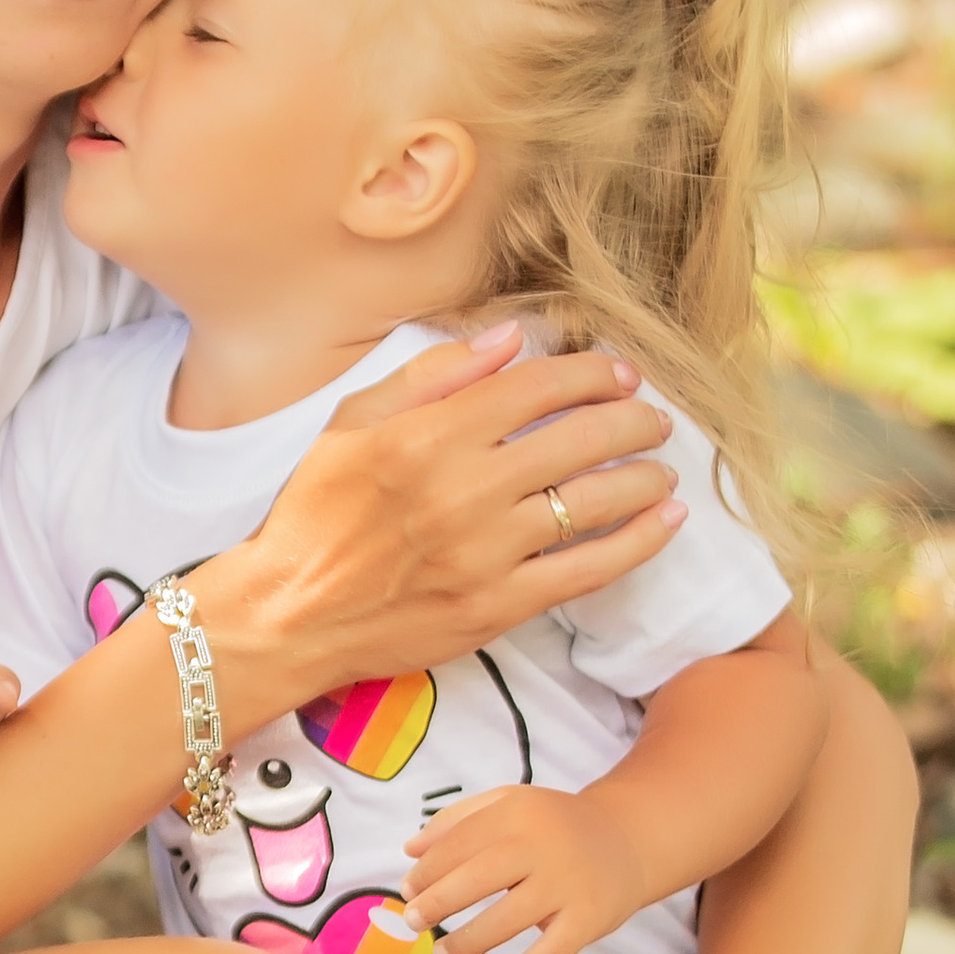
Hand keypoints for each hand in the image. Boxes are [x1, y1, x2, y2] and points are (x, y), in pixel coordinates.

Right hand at [190, 328, 683, 726]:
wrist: (288, 614)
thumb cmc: (315, 513)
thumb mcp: (352, 424)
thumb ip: (434, 374)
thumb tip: (511, 339)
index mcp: (427, 434)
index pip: (537, 386)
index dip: (592, 374)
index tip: (620, 375)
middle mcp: (463, 488)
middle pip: (581, 438)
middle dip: (634, 420)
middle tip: (654, 420)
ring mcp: (485, 552)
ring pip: (594, 501)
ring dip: (645, 478)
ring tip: (662, 469)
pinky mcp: (498, 606)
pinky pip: (588, 570)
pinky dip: (639, 542)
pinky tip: (666, 521)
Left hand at [402, 783, 646, 953]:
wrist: (628, 839)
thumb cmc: (553, 825)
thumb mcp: (509, 804)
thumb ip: (457, 821)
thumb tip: (410, 852)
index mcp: (518, 812)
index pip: (459, 844)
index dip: (428, 871)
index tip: (408, 891)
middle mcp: (542, 846)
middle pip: (477, 879)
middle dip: (438, 903)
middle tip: (414, 923)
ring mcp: (568, 885)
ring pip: (508, 920)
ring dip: (468, 942)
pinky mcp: (589, 920)